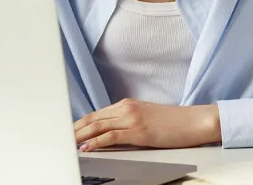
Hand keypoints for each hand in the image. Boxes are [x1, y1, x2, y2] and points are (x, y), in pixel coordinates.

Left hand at [75, 99, 220, 150]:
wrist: (195, 121)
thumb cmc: (174, 122)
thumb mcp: (147, 118)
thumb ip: (128, 121)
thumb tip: (110, 133)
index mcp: (127, 104)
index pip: (96, 114)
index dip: (78, 124)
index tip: (66, 132)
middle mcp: (127, 108)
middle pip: (92, 118)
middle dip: (73, 129)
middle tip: (57, 138)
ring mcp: (132, 118)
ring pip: (97, 126)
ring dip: (79, 137)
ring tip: (65, 144)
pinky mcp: (139, 131)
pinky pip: (111, 136)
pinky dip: (95, 142)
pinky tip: (86, 148)